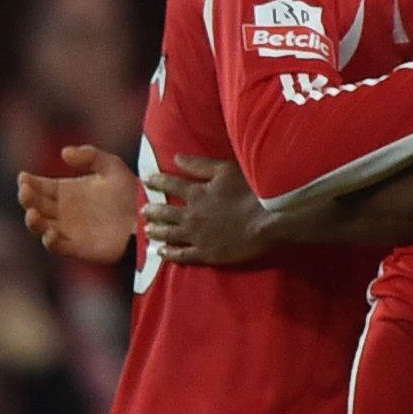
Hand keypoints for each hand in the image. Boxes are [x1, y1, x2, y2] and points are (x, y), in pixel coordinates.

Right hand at [14, 148, 138, 263]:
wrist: (147, 217)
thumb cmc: (129, 191)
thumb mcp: (111, 166)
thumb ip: (89, 156)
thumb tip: (64, 153)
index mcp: (66, 190)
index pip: (39, 186)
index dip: (28, 182)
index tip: (24, 177)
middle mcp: (62, 210)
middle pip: (35, 205)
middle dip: (27, 198)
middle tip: (26, 191)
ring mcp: (68, 229)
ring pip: (40, 227)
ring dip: (33, 221)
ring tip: (33, 212)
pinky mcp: (77, 247)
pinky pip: (57, 246)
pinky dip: (50, 241)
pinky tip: (51, 232)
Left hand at [139, 155, 282, 268]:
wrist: (268, 222)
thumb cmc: (251, 193)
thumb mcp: (226, 170)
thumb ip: (200, 165)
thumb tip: (175, 158)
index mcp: (196, 193)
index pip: (171, 185)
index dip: (158, 182)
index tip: (147, 181)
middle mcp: (191, 215)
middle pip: (166, 212)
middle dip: (153, 210)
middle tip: (144, 210)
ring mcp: (196, 237)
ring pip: (170, 234)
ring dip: (157, 231)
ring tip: (148, 230)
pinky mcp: (206, 254)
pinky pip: (182, 255)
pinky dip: (169, 254)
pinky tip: (160, 252)